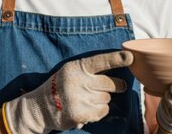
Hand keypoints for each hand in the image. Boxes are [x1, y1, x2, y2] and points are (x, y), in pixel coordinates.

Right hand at [3, 51, 133, 133]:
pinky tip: (87, 108)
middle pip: (110, 83)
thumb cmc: (61, 85)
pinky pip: (103, 111)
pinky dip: (99, 111)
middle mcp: (79, 82)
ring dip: (103, 99)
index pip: (100, 61)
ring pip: (107, 98)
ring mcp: (80, 99)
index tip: (130, 56)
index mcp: (77, 67)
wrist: (41, 107)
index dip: (116, 59)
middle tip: (120, 86)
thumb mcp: (72, 70)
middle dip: (117, 85)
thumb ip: (91, 68)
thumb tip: (118, 61)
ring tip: (89, 98)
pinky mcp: (81, 114)